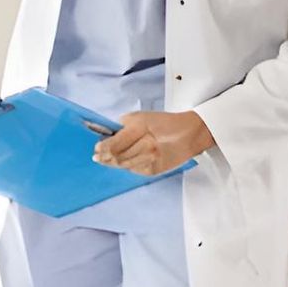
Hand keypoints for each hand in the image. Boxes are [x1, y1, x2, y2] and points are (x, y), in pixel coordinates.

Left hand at [94, 110, 214, 176]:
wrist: (191, 134)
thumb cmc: (166, 123)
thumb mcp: (143, 116)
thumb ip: (125, 124)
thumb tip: (110, 133)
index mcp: (141, 128)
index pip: (115, 144)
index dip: (102, 148)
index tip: (96, 149)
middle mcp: (146, 145)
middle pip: (118, 157)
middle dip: (105, 158)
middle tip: (97, 158)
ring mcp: (151, 160)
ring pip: (125, 166)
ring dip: (113, 164)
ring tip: (105, 161)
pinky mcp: (155, 170)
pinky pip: (135, 170)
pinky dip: (127, 167)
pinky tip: (124, 163)